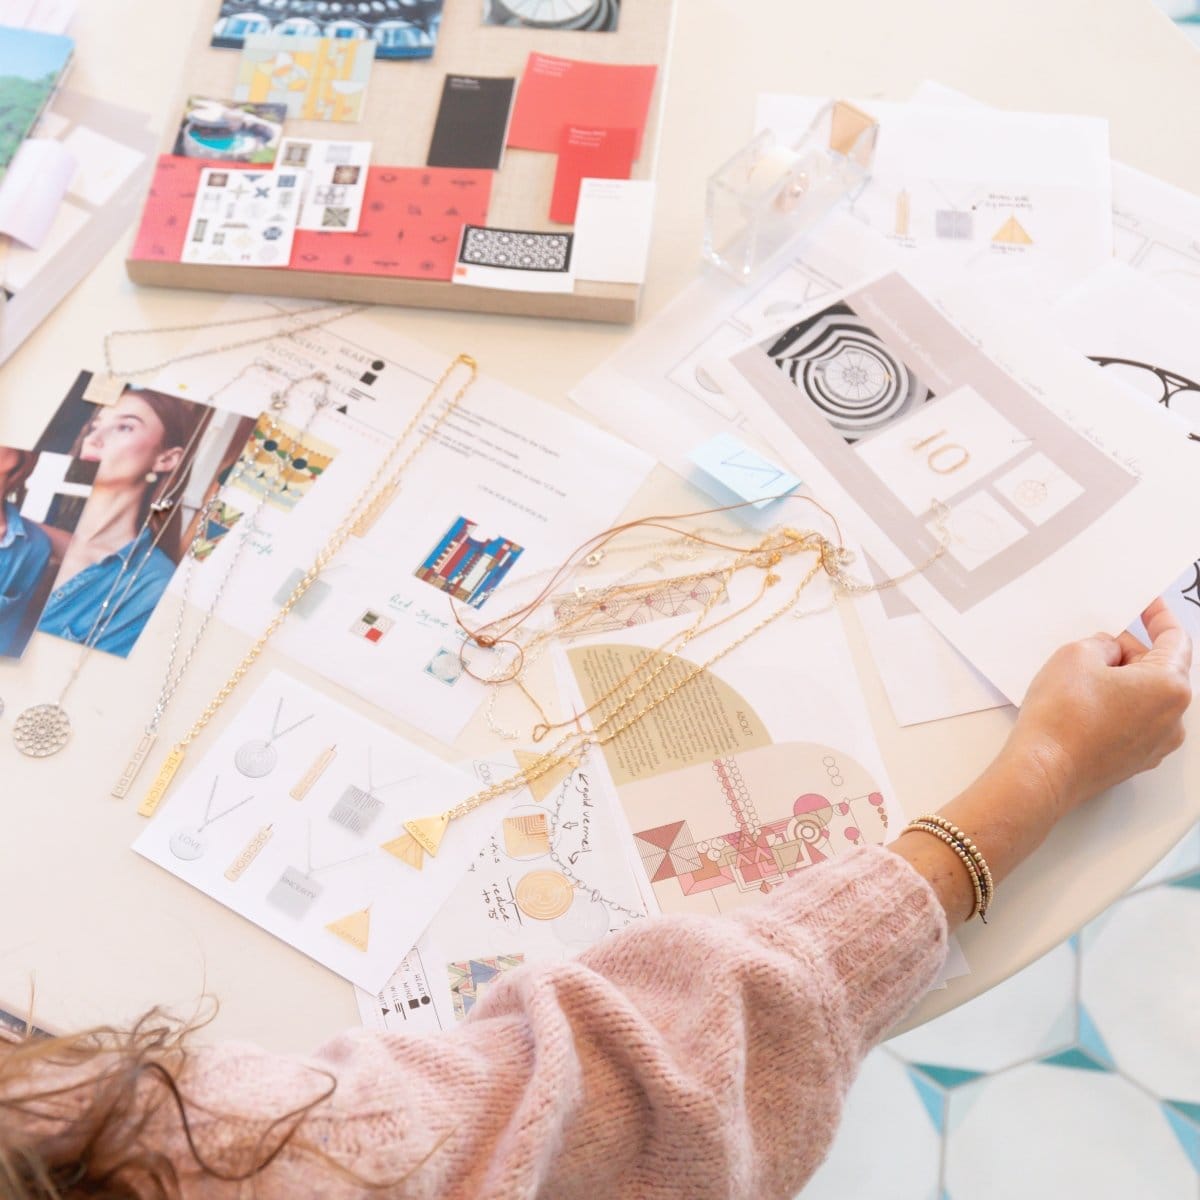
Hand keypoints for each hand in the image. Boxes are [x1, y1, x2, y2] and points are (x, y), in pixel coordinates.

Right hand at [1004, 599, 1191, 815]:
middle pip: (1159, 669)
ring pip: (1145, 698)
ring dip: (1119, 683)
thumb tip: (1108, 652)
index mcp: (1169, 687)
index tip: (1148, 606)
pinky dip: (1114, 708)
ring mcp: (1156, 744)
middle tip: (1092, 648)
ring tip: (1079, 683)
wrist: (1043, 770)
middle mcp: (1172, 719)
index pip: (1175, 639)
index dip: (1158, 616)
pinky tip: (1082, 707)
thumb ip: (1102, 643)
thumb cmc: (1061, 720)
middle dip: (1128, 654)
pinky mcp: (1135, 760)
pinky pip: (1133, 722)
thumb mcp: (1075, 654)